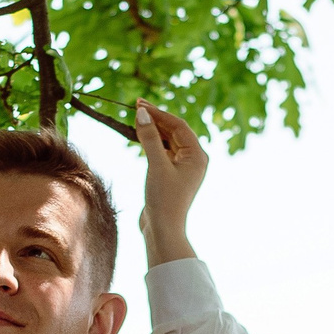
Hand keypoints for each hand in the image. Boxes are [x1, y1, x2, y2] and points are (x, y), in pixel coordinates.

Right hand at [132, 99, 206, 265]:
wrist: (163, 229)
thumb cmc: (164, 199)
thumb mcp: (156, 165)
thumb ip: (149, 138)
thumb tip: (142, 113)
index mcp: (197, 156)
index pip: (178, 126)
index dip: (159, 113)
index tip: (139, 104)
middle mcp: (194, 160)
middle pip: (174, 131)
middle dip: (156, 119)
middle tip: (136, 106)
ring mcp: (183, 168)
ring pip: (167, 141)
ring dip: (153, 130)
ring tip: (136, 119)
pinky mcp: (172, 175)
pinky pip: (163, 152)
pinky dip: (152, 143)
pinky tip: (139, 137)